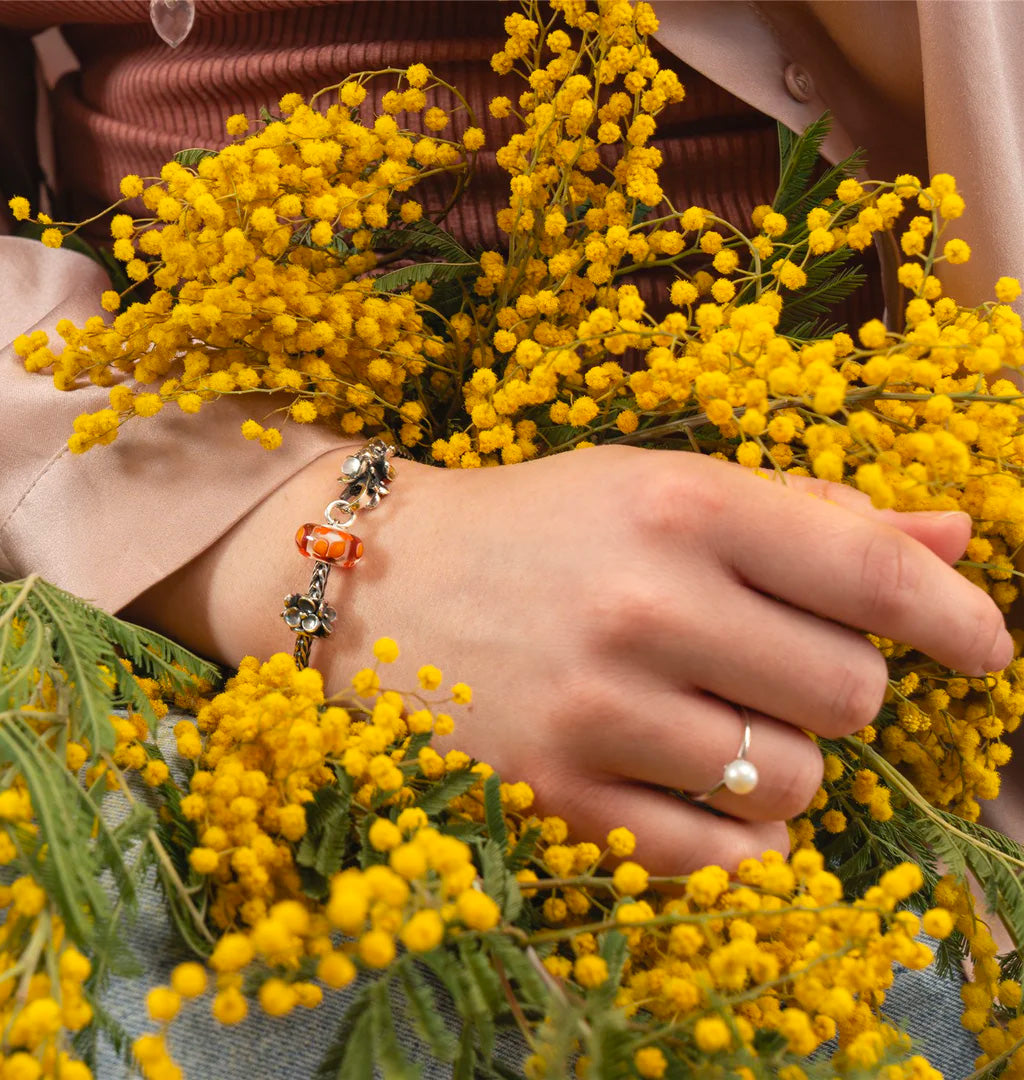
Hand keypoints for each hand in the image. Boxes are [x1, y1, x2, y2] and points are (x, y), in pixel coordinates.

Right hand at [127, 444, 1012, 872]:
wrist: (378, 584)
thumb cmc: (536, 526)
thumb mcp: (659, 487)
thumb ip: (810, 515)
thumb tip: (954, 543)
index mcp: (679, 505)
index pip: (871, 576)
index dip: (957, 618)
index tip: (985, 646)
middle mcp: (642, 604)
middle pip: (849, 693)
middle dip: (834, 682)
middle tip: (765, 658)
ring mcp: (595, 710)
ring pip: (795, 779)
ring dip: (782, 754)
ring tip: (714, 715)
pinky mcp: (556, 795)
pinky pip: (720, 850)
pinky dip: (741, 829)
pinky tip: (714, 790)